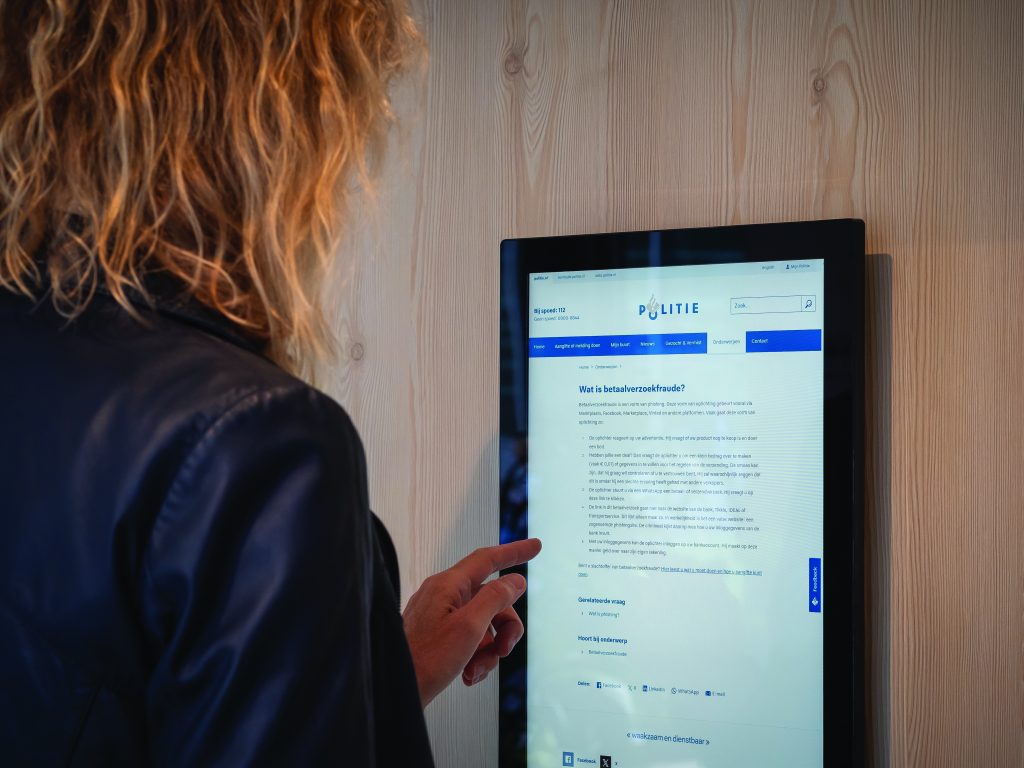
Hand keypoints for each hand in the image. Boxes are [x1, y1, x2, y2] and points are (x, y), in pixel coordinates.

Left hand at [402, 538, 541, 706]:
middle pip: (492, 599)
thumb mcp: (469, 628)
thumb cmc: (425, 660)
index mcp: (448, 585)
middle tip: (505, 650)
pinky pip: (469, 638)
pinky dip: (475, 657)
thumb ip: (495, 599)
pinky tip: (468, 675)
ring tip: (476, 670)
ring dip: (489, 649)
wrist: (394, 689)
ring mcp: (439, 615)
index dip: (514, 552)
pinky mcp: (437, 635)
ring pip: (483, 623)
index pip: (488, 559)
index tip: (535, 546)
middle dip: (505, 627)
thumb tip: (515, 580)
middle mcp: (443, 595)